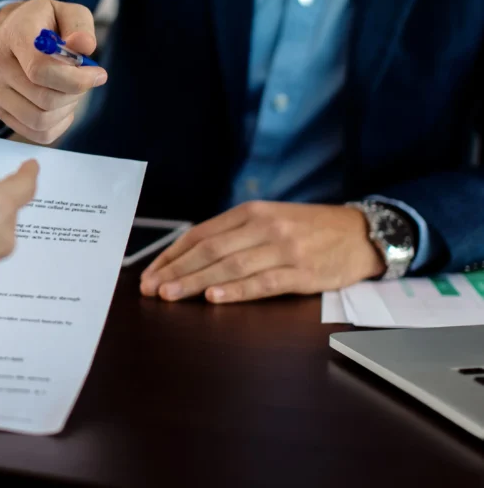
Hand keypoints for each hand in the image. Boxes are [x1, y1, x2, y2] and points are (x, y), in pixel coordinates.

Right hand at [0, 0, 107, 143]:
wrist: (16, 33)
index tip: (98, 74)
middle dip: (75, 93)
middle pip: (44, 99)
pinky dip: (57, 126)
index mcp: (13, 35)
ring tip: (71, 91)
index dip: (76, 79)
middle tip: (84, 80)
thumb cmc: (46, 24)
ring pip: (40, 120)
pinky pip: (36, 133)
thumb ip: (80, 25)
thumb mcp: (66, 12)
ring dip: (66, 110)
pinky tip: (62, 107)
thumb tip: (84, 46)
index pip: (41, 70)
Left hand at [140, 202, 384, 303]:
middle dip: (175, 270)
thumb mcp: (270, 219)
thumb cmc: (309, 229)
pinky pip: (263, 283)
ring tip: (170, 295)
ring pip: (230, 266)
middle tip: (150, 288)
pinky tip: (214, 298)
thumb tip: (190, 255)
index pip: (200, 234)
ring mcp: (284, 250)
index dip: (172, 255)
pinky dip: (237, 291)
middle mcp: (264, 227)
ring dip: (196, 282)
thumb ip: (234, 234)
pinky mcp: (303, 273)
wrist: (362, 233)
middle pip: (210, 250)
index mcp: (251, 213)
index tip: (150, 273)